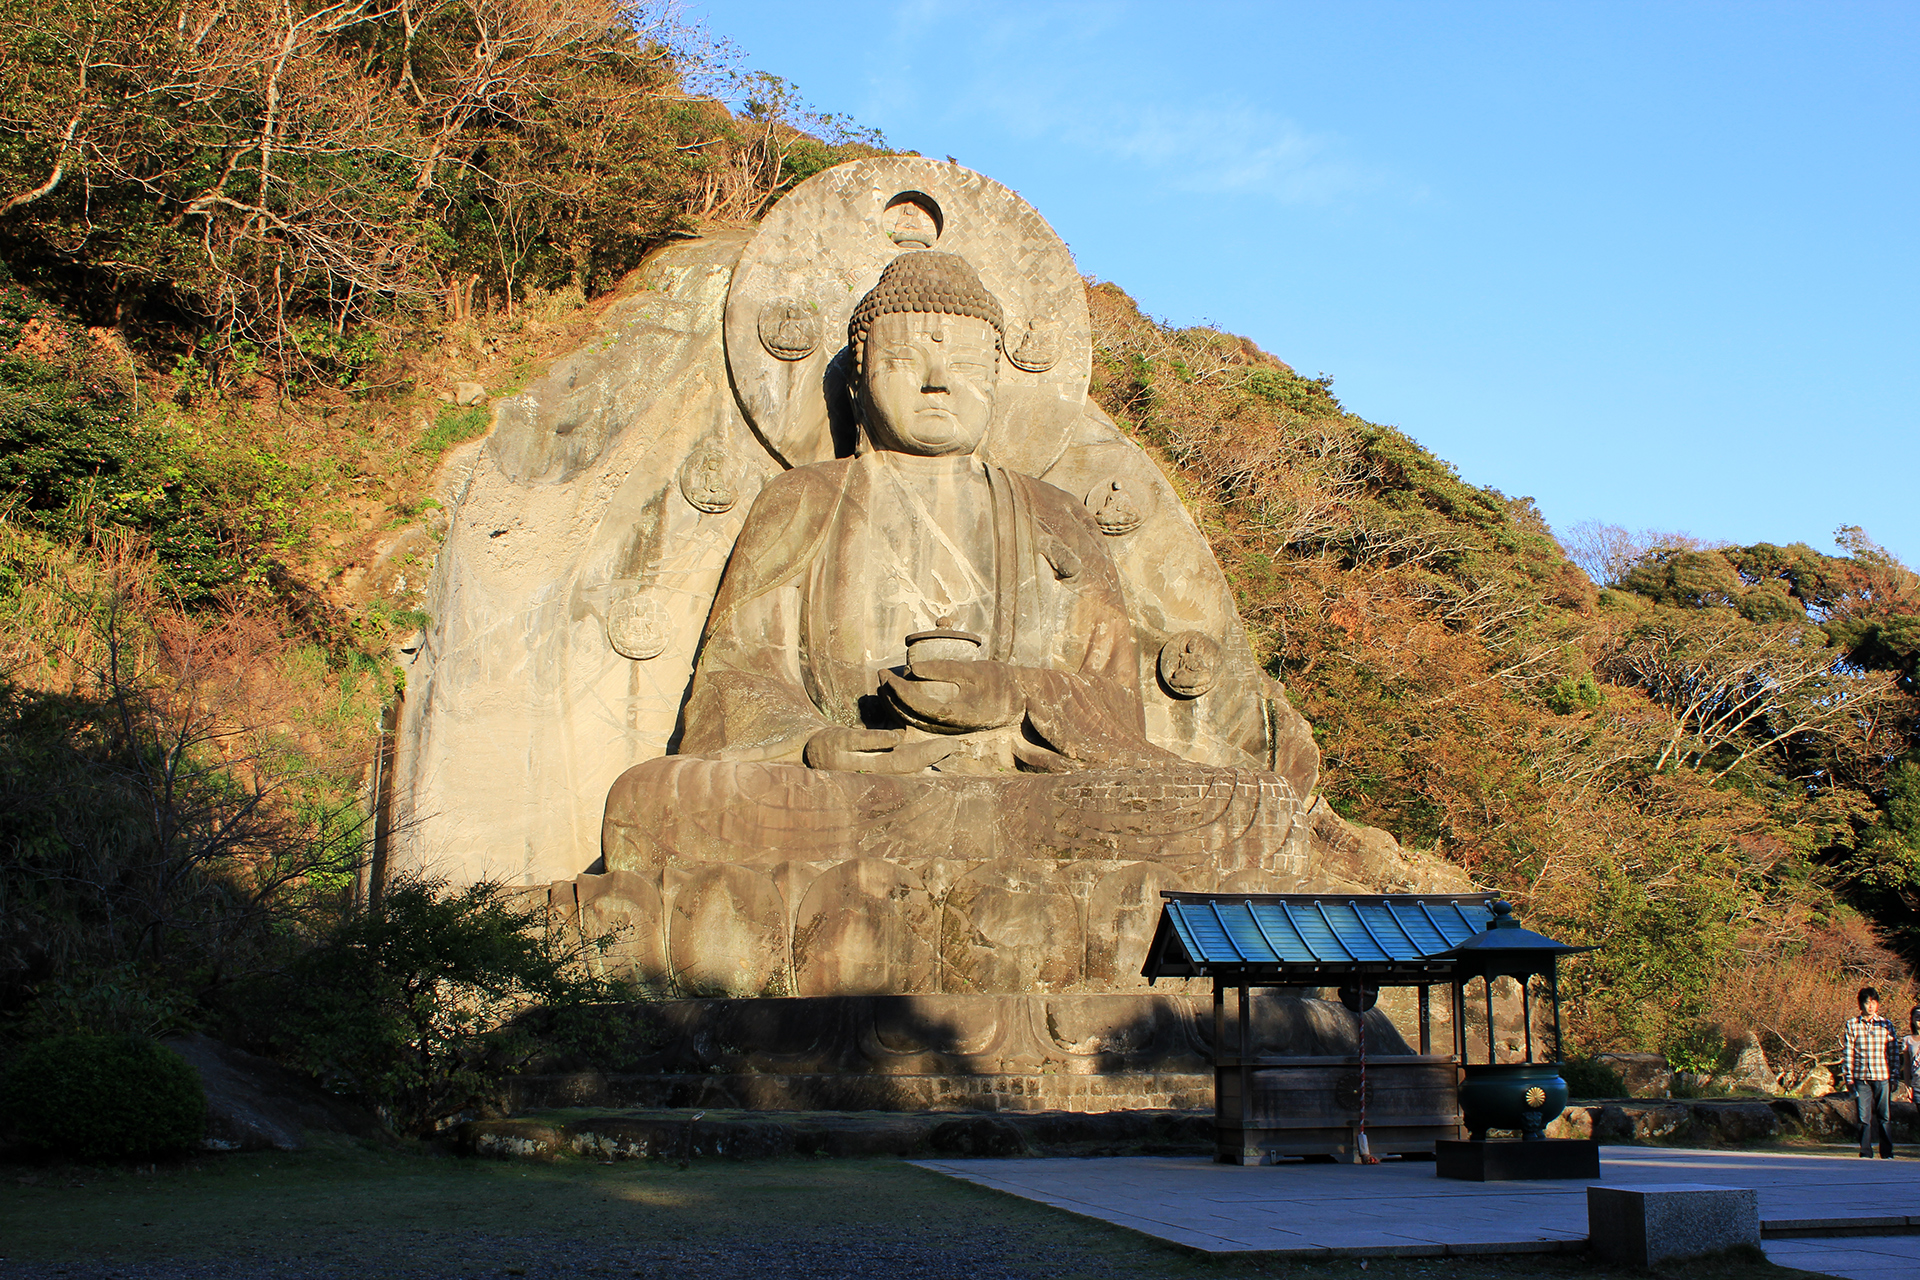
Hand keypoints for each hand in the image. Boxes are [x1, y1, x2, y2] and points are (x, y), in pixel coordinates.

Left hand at [803, 726, 950, 773]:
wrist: (800, 748)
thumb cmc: (839, 754)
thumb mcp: (862, 759)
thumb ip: (888, 757)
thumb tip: (921, 756)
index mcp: (870, 778)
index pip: (907, 775)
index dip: (930, 764)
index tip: (952, 751)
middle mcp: (861, 776)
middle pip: (904, 769)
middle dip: (931, 758)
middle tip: (953, 747)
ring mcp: (848, 762)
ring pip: (889, 762)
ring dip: (918, 754)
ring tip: (938, 745)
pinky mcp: (837, 745)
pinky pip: (865, 743)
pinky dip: (883, 741)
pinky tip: (899, 738)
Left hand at [882, 660, 1023, 732]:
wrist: (1017, 701)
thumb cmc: (998, 682)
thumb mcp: (974, 670)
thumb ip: (944, 669)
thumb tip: (912, 669)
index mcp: (957, 715)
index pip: (919, 705)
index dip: (900, 691)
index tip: (888, 675)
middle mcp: (948, 727)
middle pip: (910, 716)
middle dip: (891, 696)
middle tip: (880, 675)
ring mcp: (946, 729)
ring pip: (912, 721)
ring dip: (894, 703)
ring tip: (882, 683)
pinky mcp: (945, 726)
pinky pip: (918, 720)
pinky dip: (904, 708)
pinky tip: (895, 694)